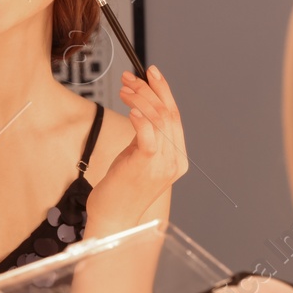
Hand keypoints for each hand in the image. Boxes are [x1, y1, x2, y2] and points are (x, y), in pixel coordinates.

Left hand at [84, 65, 187, 230]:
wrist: (114, 219)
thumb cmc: (122, 190)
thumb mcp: (138, 158)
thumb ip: (146, 138)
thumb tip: (141, 109)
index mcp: (177, 158)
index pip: (175, 116)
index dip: (164, 91)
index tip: (150, 73)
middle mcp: (174, 160)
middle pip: (168, 113)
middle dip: (149, 89)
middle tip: (131, 77)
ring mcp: (163, 163)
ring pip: (159, 119)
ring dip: (140, 98)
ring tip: (124, 89)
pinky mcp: (146, 164)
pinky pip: (148, 134)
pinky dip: (141, 117)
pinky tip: (131, 107)